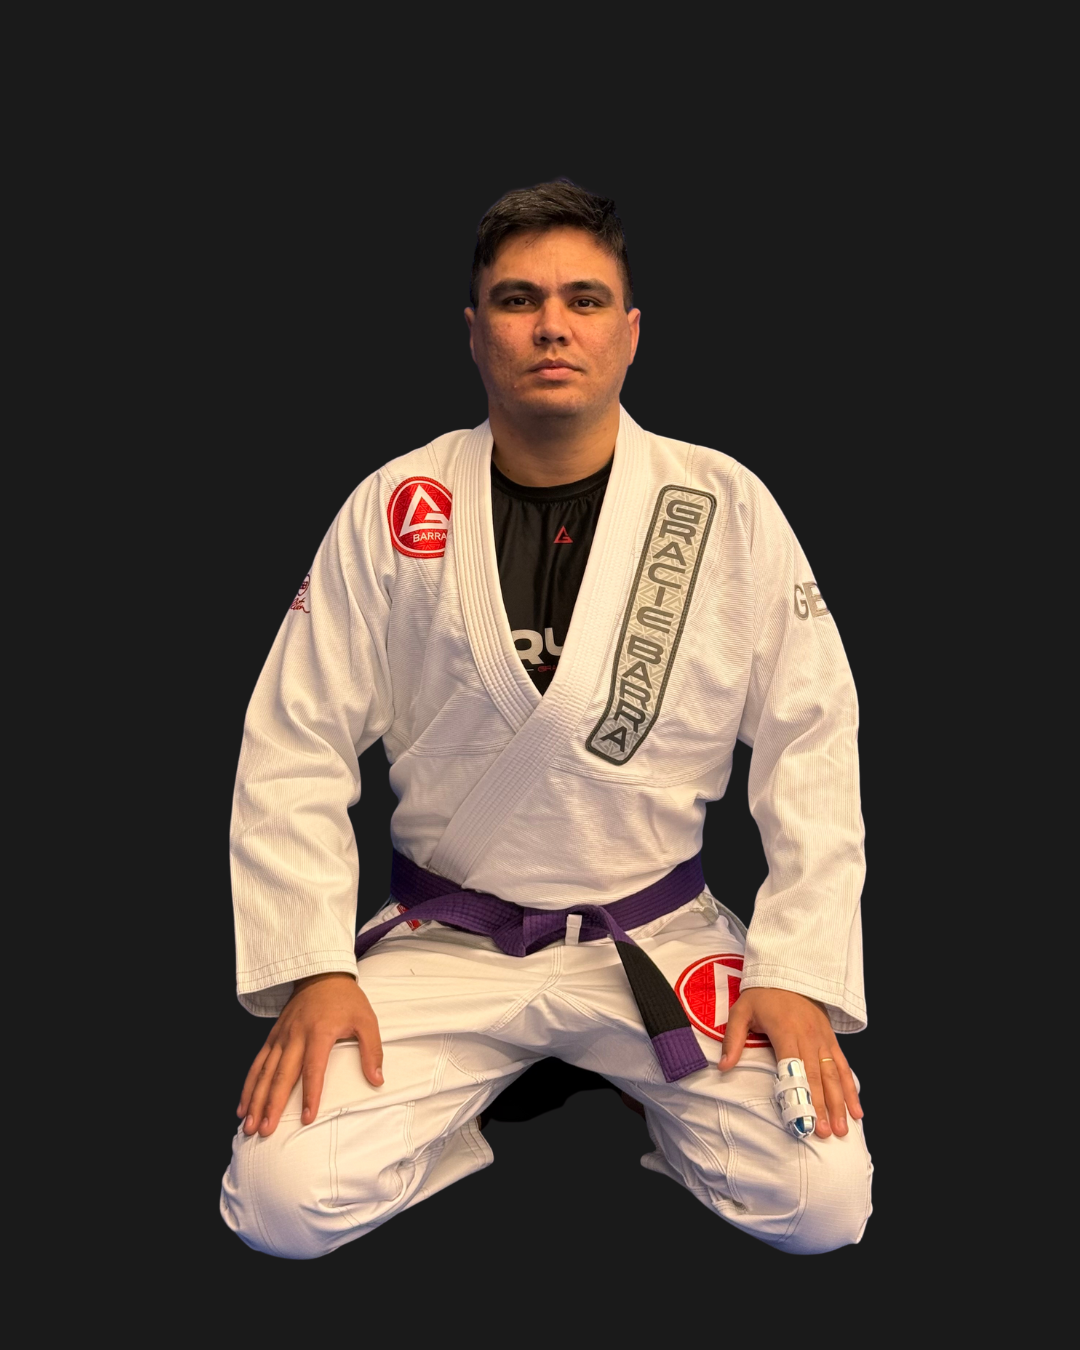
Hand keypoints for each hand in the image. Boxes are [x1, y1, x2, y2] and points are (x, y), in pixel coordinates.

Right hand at [236, 972, 383, 1137]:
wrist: (321, 974)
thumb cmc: (346, 1000)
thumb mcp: (366, 1020)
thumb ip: (372, 1050)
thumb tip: (377, 1080)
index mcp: (319, 1032)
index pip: (313, 1069)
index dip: (310, 1094)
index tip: (306, 1118)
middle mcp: (295, 1036)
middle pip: (281, 1075)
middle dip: (271, 1105)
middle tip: (264, 1131)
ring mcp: (281, 1036)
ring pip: (264, 1072)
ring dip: (255, 1100)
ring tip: (248, 1125)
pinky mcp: (273, 1037)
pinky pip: (257, 1063)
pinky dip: (248, 1085)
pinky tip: (242, 1106)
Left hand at [718, 987, 862, 1138]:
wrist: (789, 970)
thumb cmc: (762, 993)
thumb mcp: (742, 1011)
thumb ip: (733, 1039)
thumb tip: (723, 1067)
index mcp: (786, 1031)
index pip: (793, 1069)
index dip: (799, 1095)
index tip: (802, 1119)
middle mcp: (809, 1037)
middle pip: (817, 1077)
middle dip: (822, 1107)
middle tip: (825, 1134)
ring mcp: (823, 1039)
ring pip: (834, 1075)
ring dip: (840, 1103)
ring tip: (844, 1129)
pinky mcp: (831, 1040)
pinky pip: (843, 1066)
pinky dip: (851, 1088)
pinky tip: (856, 1109)